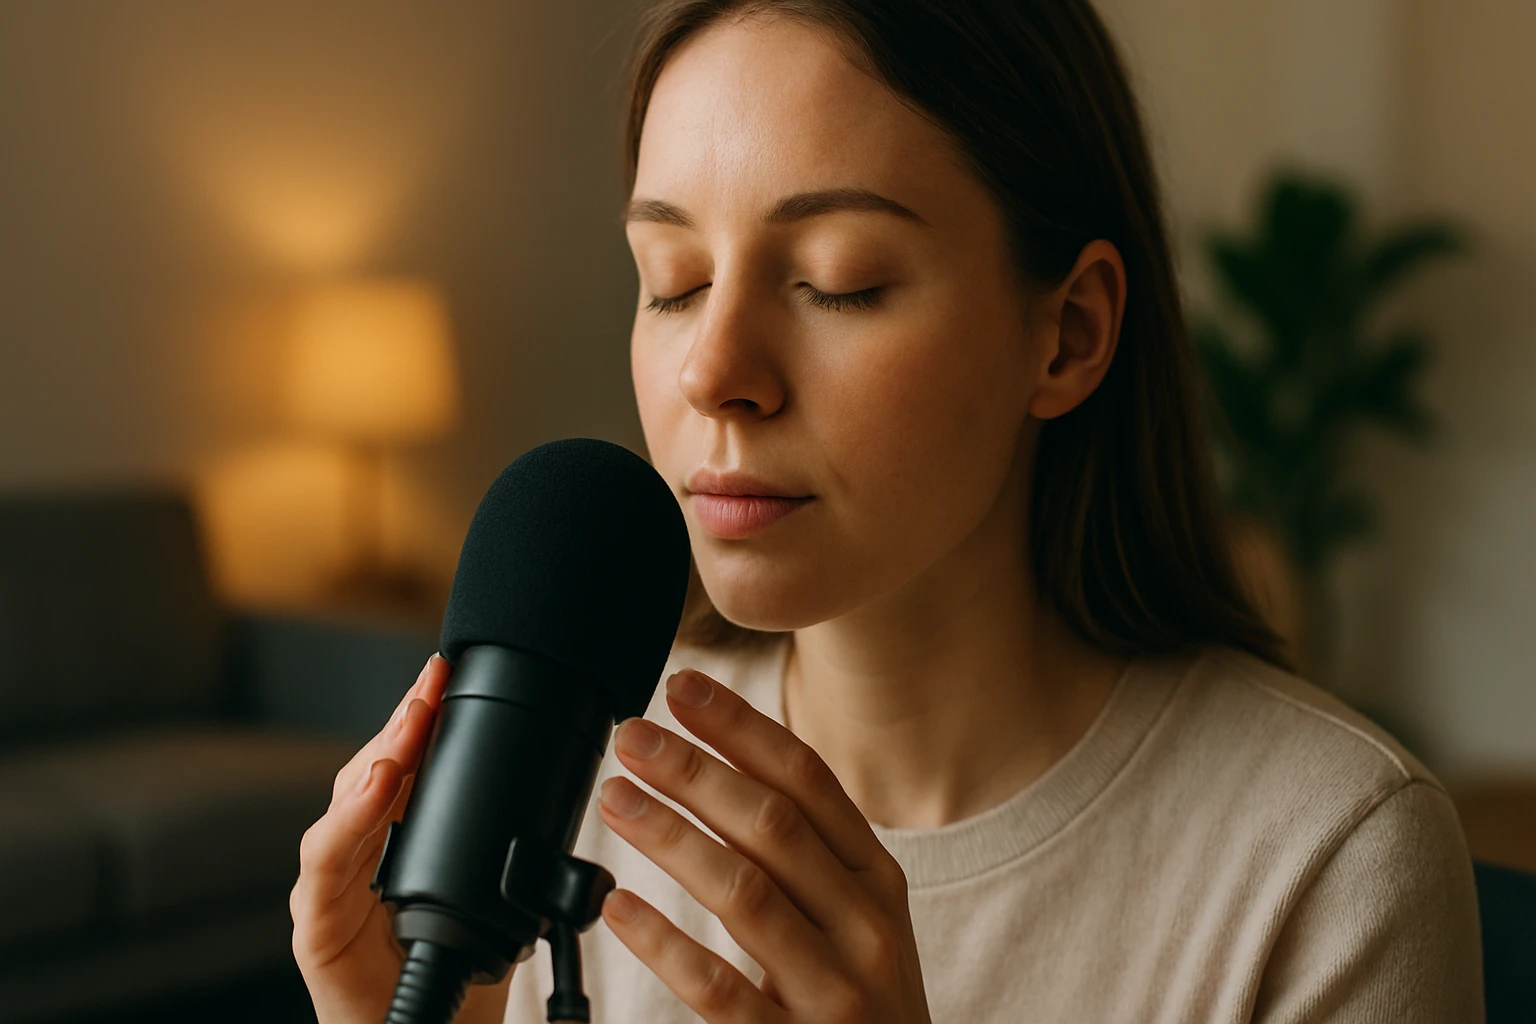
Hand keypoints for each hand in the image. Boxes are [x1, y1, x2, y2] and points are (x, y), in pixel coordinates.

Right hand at [289, 654, 507, 1023]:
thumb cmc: (464, 975)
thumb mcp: (497, 893)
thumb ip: (507, 840)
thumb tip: (554, 779)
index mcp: (400, 840)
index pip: (407, 763)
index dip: (423, 715)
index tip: (447, 670)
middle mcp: (360, 855)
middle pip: (374, 771)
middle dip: (403, 722)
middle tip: (433, 682)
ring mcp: (332, 888)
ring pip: (345, 805)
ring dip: (379, 759)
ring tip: (409, 725)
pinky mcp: (316, 928)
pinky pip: (325, 868)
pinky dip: (348, 822)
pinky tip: (376, 787)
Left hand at [596, 668, 931, 1023]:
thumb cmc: (864, 1002)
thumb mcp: (859, 921)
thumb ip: (809, 854)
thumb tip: (723, 767)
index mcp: (878, 883)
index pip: (810, 783)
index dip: (742, 730)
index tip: (684, 688)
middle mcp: (865, 927)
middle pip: (772, 825)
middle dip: (695, 771)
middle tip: (631, 735)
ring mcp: (835, 991)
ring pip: (743, 892)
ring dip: (671, 836)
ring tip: (614, 799)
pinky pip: (719, 987)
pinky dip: (664, 942)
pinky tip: (617, 907)